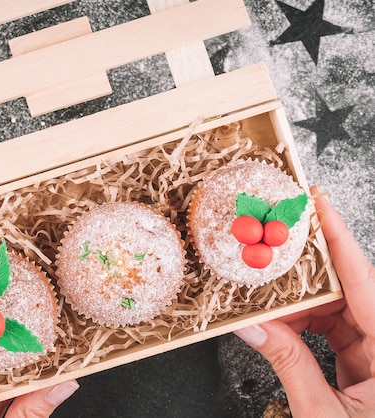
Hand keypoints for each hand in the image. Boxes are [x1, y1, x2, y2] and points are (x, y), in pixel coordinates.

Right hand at [234, 185, 374, 416]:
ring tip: (267, 302)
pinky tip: (280, 326)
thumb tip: (252, 327)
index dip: (340, 239)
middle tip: (274, 253)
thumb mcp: (322, 415)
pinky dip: (306, 326)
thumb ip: (289, 366)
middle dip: (308, 275)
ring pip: (343, 310)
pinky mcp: (372, 364)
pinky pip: (338, 330)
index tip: (318, 205)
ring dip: (302, 306)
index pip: (366, 283)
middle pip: (353, 292)